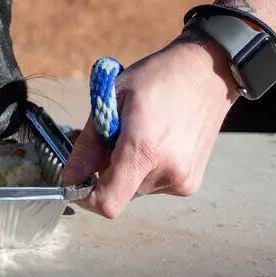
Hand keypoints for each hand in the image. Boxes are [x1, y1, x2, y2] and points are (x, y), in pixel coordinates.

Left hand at [62, 33, 238, 217]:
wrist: (206, 74)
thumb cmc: (156, 79)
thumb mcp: (111, 100)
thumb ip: (89, 144)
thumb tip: (69, 176)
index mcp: (144, 150)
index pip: (108, 202)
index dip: (85, 197)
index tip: (76, 180)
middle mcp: (168, 172)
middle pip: (119, 192)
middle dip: (104, 171)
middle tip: (105, 139)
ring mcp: (183, 180)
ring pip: (135, 188)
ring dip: (125, 168)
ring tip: (132, 134)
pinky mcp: (192, 182)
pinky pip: (154, 184)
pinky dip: (144, 169)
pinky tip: (153, 141)